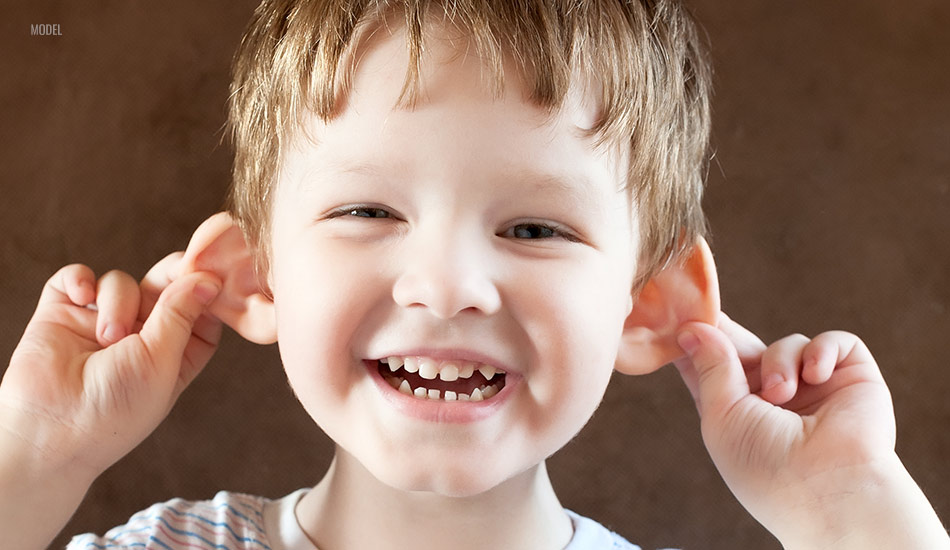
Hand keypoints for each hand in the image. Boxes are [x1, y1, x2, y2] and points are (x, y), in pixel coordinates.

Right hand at [0, 254, 221, 480]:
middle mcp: (139, 337)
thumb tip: (210, 279)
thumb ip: (181, 315)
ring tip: (109, 338)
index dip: (207, 292)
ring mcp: (99, 323)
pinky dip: (79, 280)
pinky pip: (76, 278)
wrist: (50, 428)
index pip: (200, 313)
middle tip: (178, 270)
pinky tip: (82, 296)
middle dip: (171, 276)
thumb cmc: (115, 408)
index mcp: (173, 354)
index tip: (216, 276)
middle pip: (163, 288)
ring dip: (118, 301)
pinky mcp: (61, 314)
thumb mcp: (161, 361)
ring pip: (121, 282)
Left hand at [673, 314, 898, 542]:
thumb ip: (709, 367)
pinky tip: (815, 376)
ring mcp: (815, 389)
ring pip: (787, 345)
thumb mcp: (722, 416)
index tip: (679, 318)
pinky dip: (822, 351)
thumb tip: (691, 327)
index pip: (713, 370)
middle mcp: (776, 400)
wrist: (831, 488)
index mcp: (739, 413)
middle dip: (731, 337)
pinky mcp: (852, 377)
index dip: (697, 344)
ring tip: (781, 394)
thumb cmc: (767, 465)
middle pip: (747, 350)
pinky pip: (833, 341)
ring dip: (779, 361)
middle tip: (714, 316)